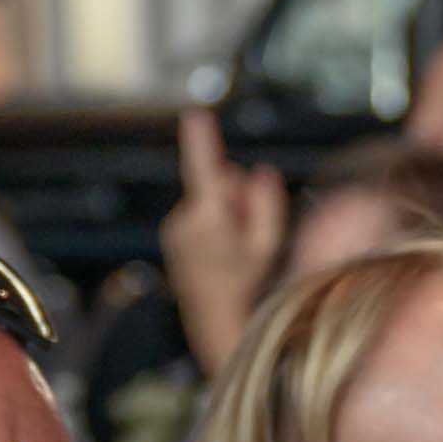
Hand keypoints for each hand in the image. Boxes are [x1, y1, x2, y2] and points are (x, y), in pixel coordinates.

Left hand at [163, 111, 290, 373]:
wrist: (216, 327)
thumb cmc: (247, 290)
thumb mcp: (268, 247)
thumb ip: (265, 205)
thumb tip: (260, 172)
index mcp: (207, 218)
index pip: (205, 168)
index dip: (202, 139)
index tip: (195, 113)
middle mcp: (184, 220)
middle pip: (218, 184)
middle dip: (238, 198)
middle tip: (251, 237)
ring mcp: (176, 231)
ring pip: (211, 202)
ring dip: (228, 217)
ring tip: (237, 254)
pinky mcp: (175, 239)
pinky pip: (200, 219)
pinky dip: (215, 229)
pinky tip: (223, 258)